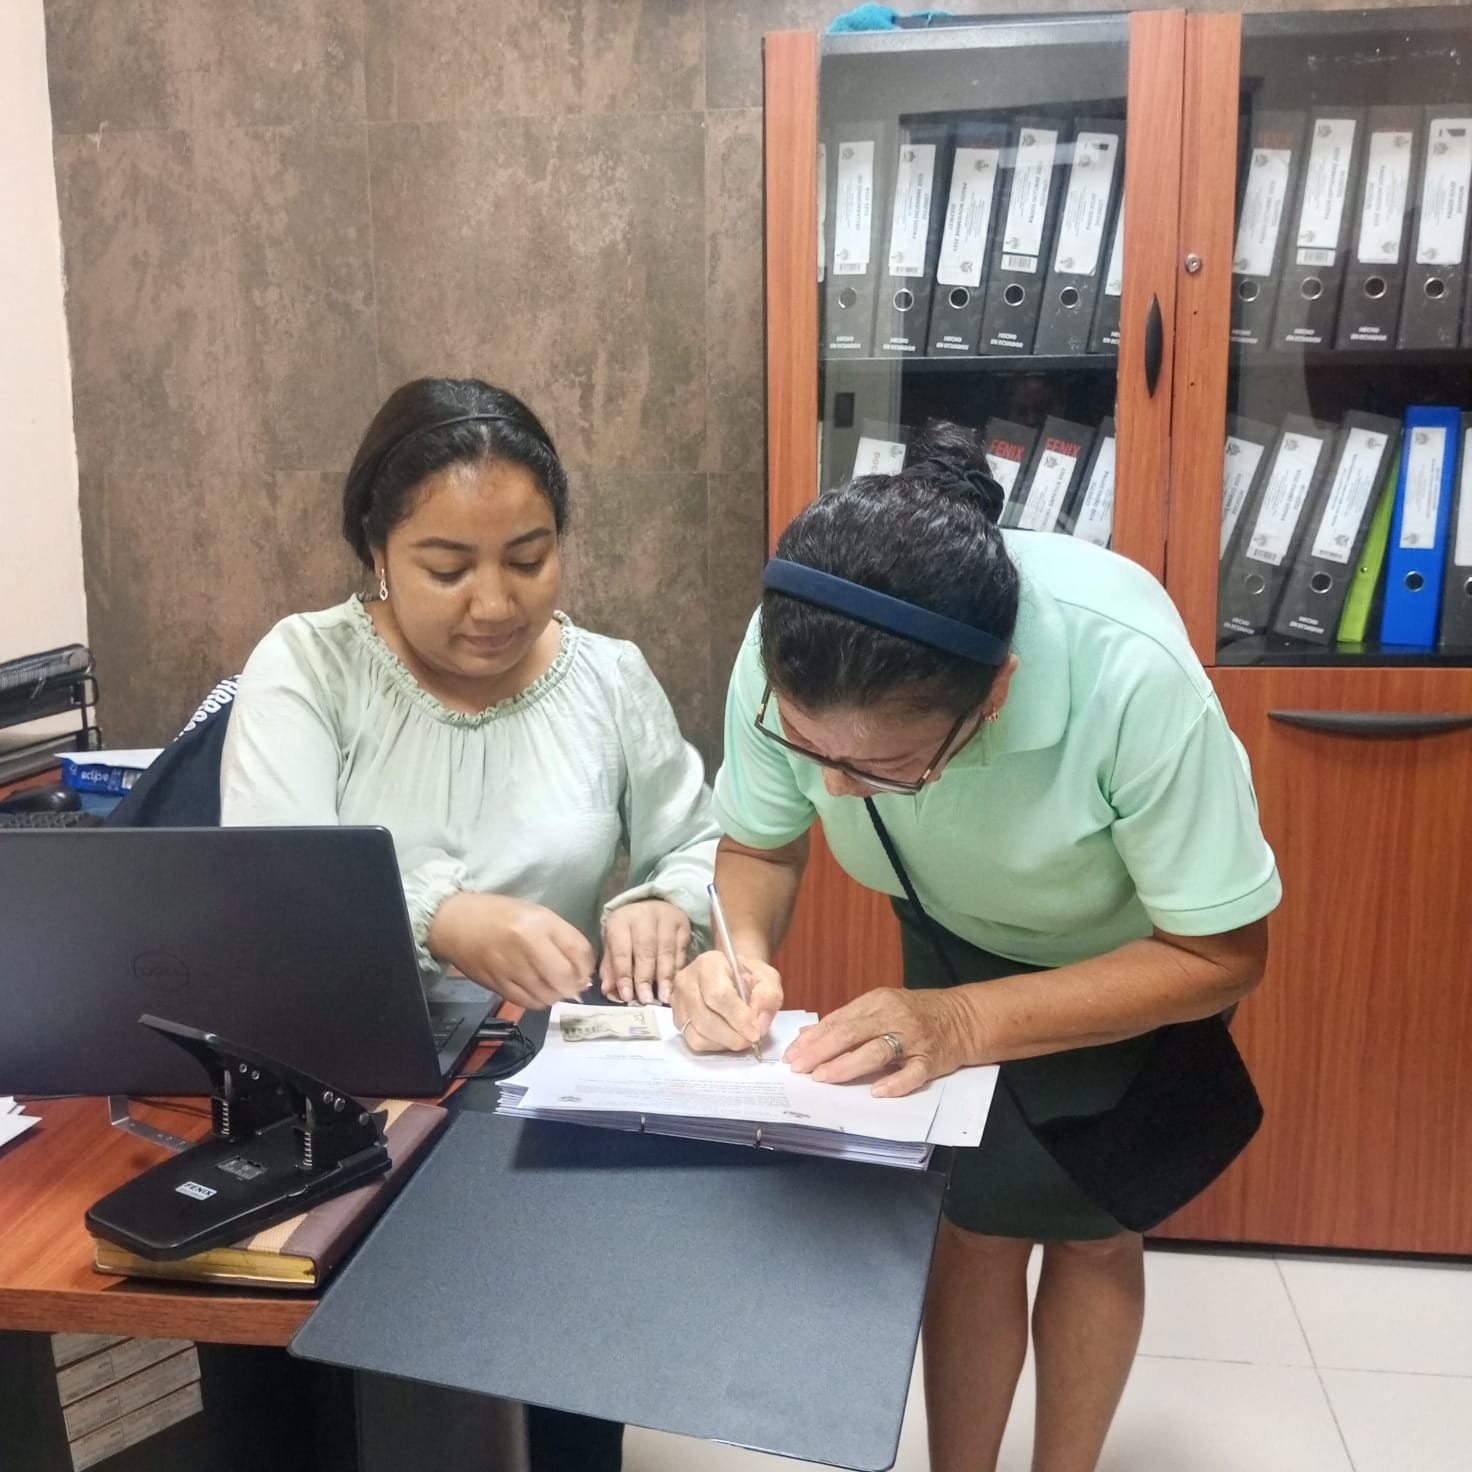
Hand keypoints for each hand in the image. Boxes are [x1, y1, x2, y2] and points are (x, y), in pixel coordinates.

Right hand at [428, 891, 593, 1010]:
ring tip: (551, 984)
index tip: (584, 969)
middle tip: (569, 981)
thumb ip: (562, 939)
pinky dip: (538, 1000)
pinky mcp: (497, 986)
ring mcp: (510, 968)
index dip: (587, 966)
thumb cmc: (500, 914)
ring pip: (548, 996)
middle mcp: (526, 945)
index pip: (579, 952)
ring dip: (556, 994)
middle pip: (565, 979)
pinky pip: (528, 1003)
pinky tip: (536, 990)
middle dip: (573, 984)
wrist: (455, 922)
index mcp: (540, 922)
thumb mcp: (537, 914)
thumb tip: (582, 972)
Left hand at [599, 899, 692, 1003]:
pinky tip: (675, 985)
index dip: (624, 975)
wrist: (650, 903)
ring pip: (666, 951)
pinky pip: (681, 950)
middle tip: (647, 1000)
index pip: (621, 951)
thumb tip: (608, 990)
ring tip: (664, 998)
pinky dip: (678, 969)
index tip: (627, 996)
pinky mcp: (683, 924)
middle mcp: (643, 916)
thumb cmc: (628, 931)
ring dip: (665, 977)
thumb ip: (611, 967)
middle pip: (645, 951)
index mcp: (620, 921)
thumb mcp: (613, 943)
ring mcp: (665, 918)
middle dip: (646, 978)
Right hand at [669, 950, 782, 1052]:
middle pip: (705, 1018)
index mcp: (708, 963)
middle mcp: (686, 981)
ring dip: (725, 1042)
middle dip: (733, 1035)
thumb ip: (769, 996)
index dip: (738, 1018)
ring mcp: (678, 1002)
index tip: (755, 1033)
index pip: (718, 995)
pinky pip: (694, 1042)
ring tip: (741, 1036)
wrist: (733, 977)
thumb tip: (760, 1022)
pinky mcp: (677, 1020)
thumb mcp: (767, 978)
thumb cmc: (748, 977)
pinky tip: (727, 1037)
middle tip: (751, 1039)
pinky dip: (715, 1046)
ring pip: (698, 1034)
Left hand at [784, 988, 970, 1097]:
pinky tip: (878, 1092)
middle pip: (852, 1033)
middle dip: (822, 1051)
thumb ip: (846, 1020)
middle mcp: (893, 1016)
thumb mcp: (880, 1007)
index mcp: (877, 1002)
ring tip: (824, 1077)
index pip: (839, 1020)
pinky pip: (913, 1073)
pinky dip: (896, 1083)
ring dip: (848, 1064)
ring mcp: (914, 1038)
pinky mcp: (932, 1059)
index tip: (791, 1055)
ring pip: (877, 1051)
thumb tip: (808, 1034)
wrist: (965, 1016)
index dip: (813, 1038)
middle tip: (800, 1068)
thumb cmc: (916, 1013)